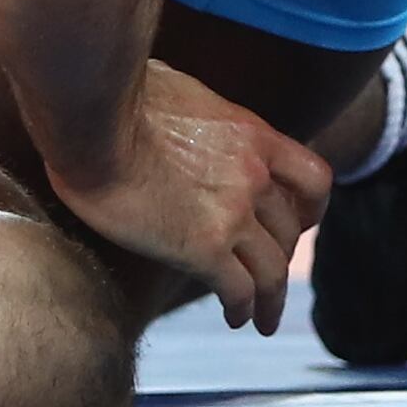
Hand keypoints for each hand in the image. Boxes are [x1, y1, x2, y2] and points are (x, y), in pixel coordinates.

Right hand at [44, 62, 333, 332]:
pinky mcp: (204, 248)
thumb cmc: (116, 95)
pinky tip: (234, 318)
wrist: (92, 122)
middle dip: (282, 256)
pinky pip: (239, 290)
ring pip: (273, 270)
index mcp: (251, 134)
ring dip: (271, 299)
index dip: (311, 209)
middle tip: (268, 275)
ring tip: (264, 319)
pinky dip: (242, 309)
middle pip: (289, 230)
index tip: (300, 225)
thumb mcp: (178, 86)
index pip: (313, 178)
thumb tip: (179, 105)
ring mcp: (232, 214)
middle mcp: (254, 176)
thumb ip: (196, 110)